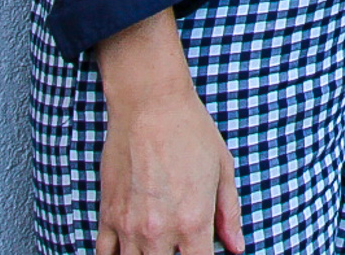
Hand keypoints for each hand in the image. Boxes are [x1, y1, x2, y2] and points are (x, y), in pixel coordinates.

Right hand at [95, 12, 243, 254]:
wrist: (150, 104)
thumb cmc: (190, 131)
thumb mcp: (222, 169)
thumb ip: (229, 213)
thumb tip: (236, 246)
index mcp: (194, 220)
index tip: (201, 250)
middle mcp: (160, 231)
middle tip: (179, 244)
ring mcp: (130, 226)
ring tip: (158, 245)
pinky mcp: (108, 215)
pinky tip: (129, 249)